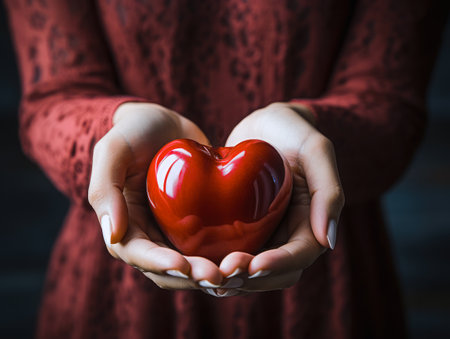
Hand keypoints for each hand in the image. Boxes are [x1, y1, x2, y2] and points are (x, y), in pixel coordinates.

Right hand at [88, 103, 223, 289]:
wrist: (164, 122)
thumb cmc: (133, 131)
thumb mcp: (112, 150)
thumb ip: (104, 189)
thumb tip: (114, 235)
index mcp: (124, 224)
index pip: (138, 254)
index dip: (159, 263)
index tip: (183, 265)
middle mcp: (148, 233)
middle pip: (167, 268)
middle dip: (190, 276)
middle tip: (218, 276)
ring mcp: (172, 230)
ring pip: (190, 264)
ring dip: (209, 273)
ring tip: (235, 273)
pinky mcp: (196, 223)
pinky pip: (208, 246)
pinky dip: (223, 256)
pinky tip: (245, 258)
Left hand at [208, 102, 344, 296]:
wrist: (265, 124)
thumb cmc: (293, 131)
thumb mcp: (316, 150)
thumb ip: (328, 191)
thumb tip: (329, 242)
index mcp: (311, 221)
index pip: (300, 254)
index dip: (279, 264)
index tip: (254, 265)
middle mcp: (287, 233)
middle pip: (275, 272)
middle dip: (252, 278)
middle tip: (223, 273)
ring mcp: (264, 232)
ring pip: (251, 270)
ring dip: (233, 278)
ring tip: (209, 276)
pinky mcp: (242, 227)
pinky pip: (231, 251)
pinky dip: (217, 262)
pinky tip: (196, 262)